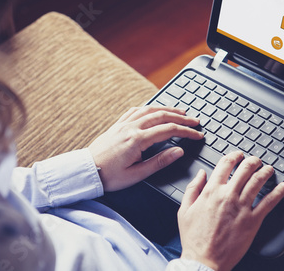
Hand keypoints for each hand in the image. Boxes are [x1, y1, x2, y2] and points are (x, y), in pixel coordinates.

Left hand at [88, 106, 203, 191]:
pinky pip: (136, 110)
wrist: (86, 171)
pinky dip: (149, 107)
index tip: (198, 134)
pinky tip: (154, 109)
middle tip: (195, 121)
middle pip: (162, 116)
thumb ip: (160, 161)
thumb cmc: (110, 176)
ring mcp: (123, 124)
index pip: (169, 130)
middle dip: (181, 117)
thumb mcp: (137, 174)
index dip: (186, 131)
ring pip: (150, 110)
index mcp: (138, 140)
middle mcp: (131, 127)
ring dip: (167, 109)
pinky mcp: (117, 125)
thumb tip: (178, 151)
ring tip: (180, 111)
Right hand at [178, 151, 283, 270]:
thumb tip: (201, 174)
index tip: (238, 155)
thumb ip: (193, 188)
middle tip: (257, 161)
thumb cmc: (194, 238)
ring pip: (257, 182)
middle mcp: (228, 196)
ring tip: (269, 169)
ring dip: (265, 172)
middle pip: (245, 169)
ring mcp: (241, 207)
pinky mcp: (252, 220)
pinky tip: (283, 187)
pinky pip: (268, 202)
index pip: (225, 165)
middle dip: (253, 161)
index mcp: (211, 191)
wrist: (204, 260)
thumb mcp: (184, 210)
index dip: (234, 156)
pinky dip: (278, 192)